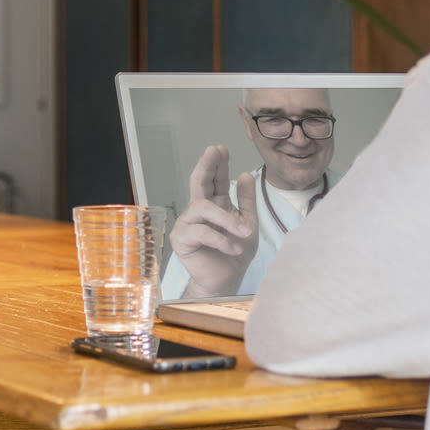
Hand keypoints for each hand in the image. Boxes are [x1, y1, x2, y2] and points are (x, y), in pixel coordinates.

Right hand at [170, 144, 258, 296]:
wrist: (226, 281)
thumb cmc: (234, 253)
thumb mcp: (247, 224)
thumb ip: (246, 201)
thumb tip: (244, 174)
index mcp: (214, 205)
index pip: (214, 180)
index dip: (217, 164)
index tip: (221, 148)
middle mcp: (198, 211)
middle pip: (199, 183)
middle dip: (207, 166)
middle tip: (213, 151)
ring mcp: (187, 224)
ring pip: (204, 209)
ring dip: (227, 220)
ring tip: (245, 232)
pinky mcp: (182, 239)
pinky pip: (202, 232)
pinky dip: (222, 240)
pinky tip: (235, 248)